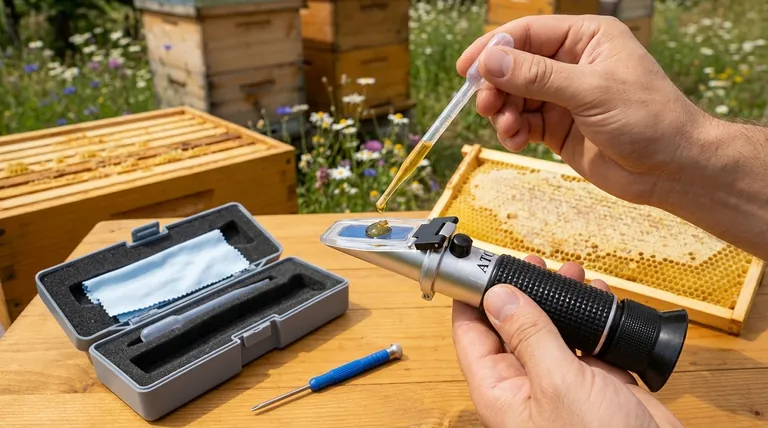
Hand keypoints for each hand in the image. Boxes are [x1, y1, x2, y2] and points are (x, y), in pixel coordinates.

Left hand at [452, 255, 682, 427]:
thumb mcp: (558, 382)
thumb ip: (528, 336)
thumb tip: (497, 296)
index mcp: (500, 390)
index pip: (470, 334)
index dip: (471, 297)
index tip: (480, 266)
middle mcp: (525, 386)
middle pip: (509, 327)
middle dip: (520, 291)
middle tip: (531, 263)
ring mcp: (560, 384)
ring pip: (548, 330)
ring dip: (558, 299)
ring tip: (569, 273)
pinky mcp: (594, 383)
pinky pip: (584, 341)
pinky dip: (590, 317)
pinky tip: (597, 297)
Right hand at [457, 14, 719, 205]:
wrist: (671, 169)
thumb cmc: (647, 119)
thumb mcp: (590, 91)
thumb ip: (537, 76)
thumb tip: (491, 61)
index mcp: (585, 38)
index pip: (527, 33)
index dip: (494, 48)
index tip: (467, 68)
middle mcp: (570, 63)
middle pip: (513, 66)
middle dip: (496, 86)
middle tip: (487, 106)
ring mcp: (562, 96)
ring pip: (513, 96)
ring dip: (503, 112)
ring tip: (509, 129)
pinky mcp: (557, 127)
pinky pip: (522, 123)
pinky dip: (513, 131)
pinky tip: (518, 141)